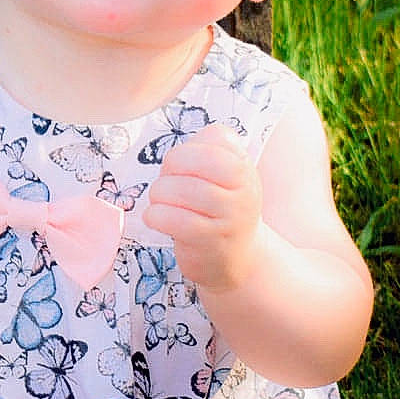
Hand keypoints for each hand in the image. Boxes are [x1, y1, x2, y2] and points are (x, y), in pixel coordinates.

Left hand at [142, 126, 263, 294]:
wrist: (239, 260)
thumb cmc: (222, 211)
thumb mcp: (226, 177)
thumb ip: (209, 150)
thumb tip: (183, 148)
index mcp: (244, 168)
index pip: (214, 138)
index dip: (186, 150)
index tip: (182, 168)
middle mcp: (243, 190)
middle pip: (190, 160)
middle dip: (168, 169)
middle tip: (168, 185)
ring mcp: (229, 217)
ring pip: (178, 189)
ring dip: (158, 194)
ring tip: (161, 204)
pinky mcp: (209, 241)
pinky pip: (172, 219)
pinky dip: (155, 215)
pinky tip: (157, 219)